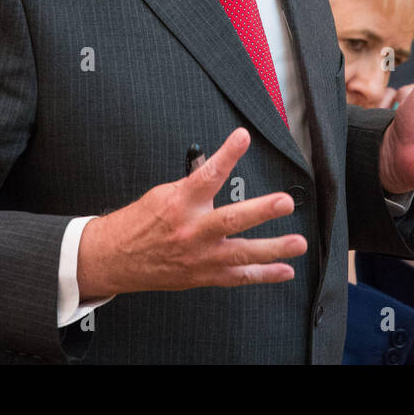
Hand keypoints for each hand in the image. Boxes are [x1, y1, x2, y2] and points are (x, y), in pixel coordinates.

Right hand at [75, 128, 306, 300]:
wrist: (115, 258)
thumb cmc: (138, 224)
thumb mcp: (162, 194)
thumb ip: (193, 184)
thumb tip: (215, 167)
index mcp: (180, 203)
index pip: (207, 174)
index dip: (227, 154)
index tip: (243, 137)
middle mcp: (192, 231)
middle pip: (231, 219)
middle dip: (261, 210)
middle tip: (284, 202)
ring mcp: (200, 256)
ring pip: (242, 253)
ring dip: (273, 249)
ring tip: (298, 243)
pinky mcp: (204, 275)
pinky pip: (238, 277)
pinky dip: (263, 275)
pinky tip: (284, 270)